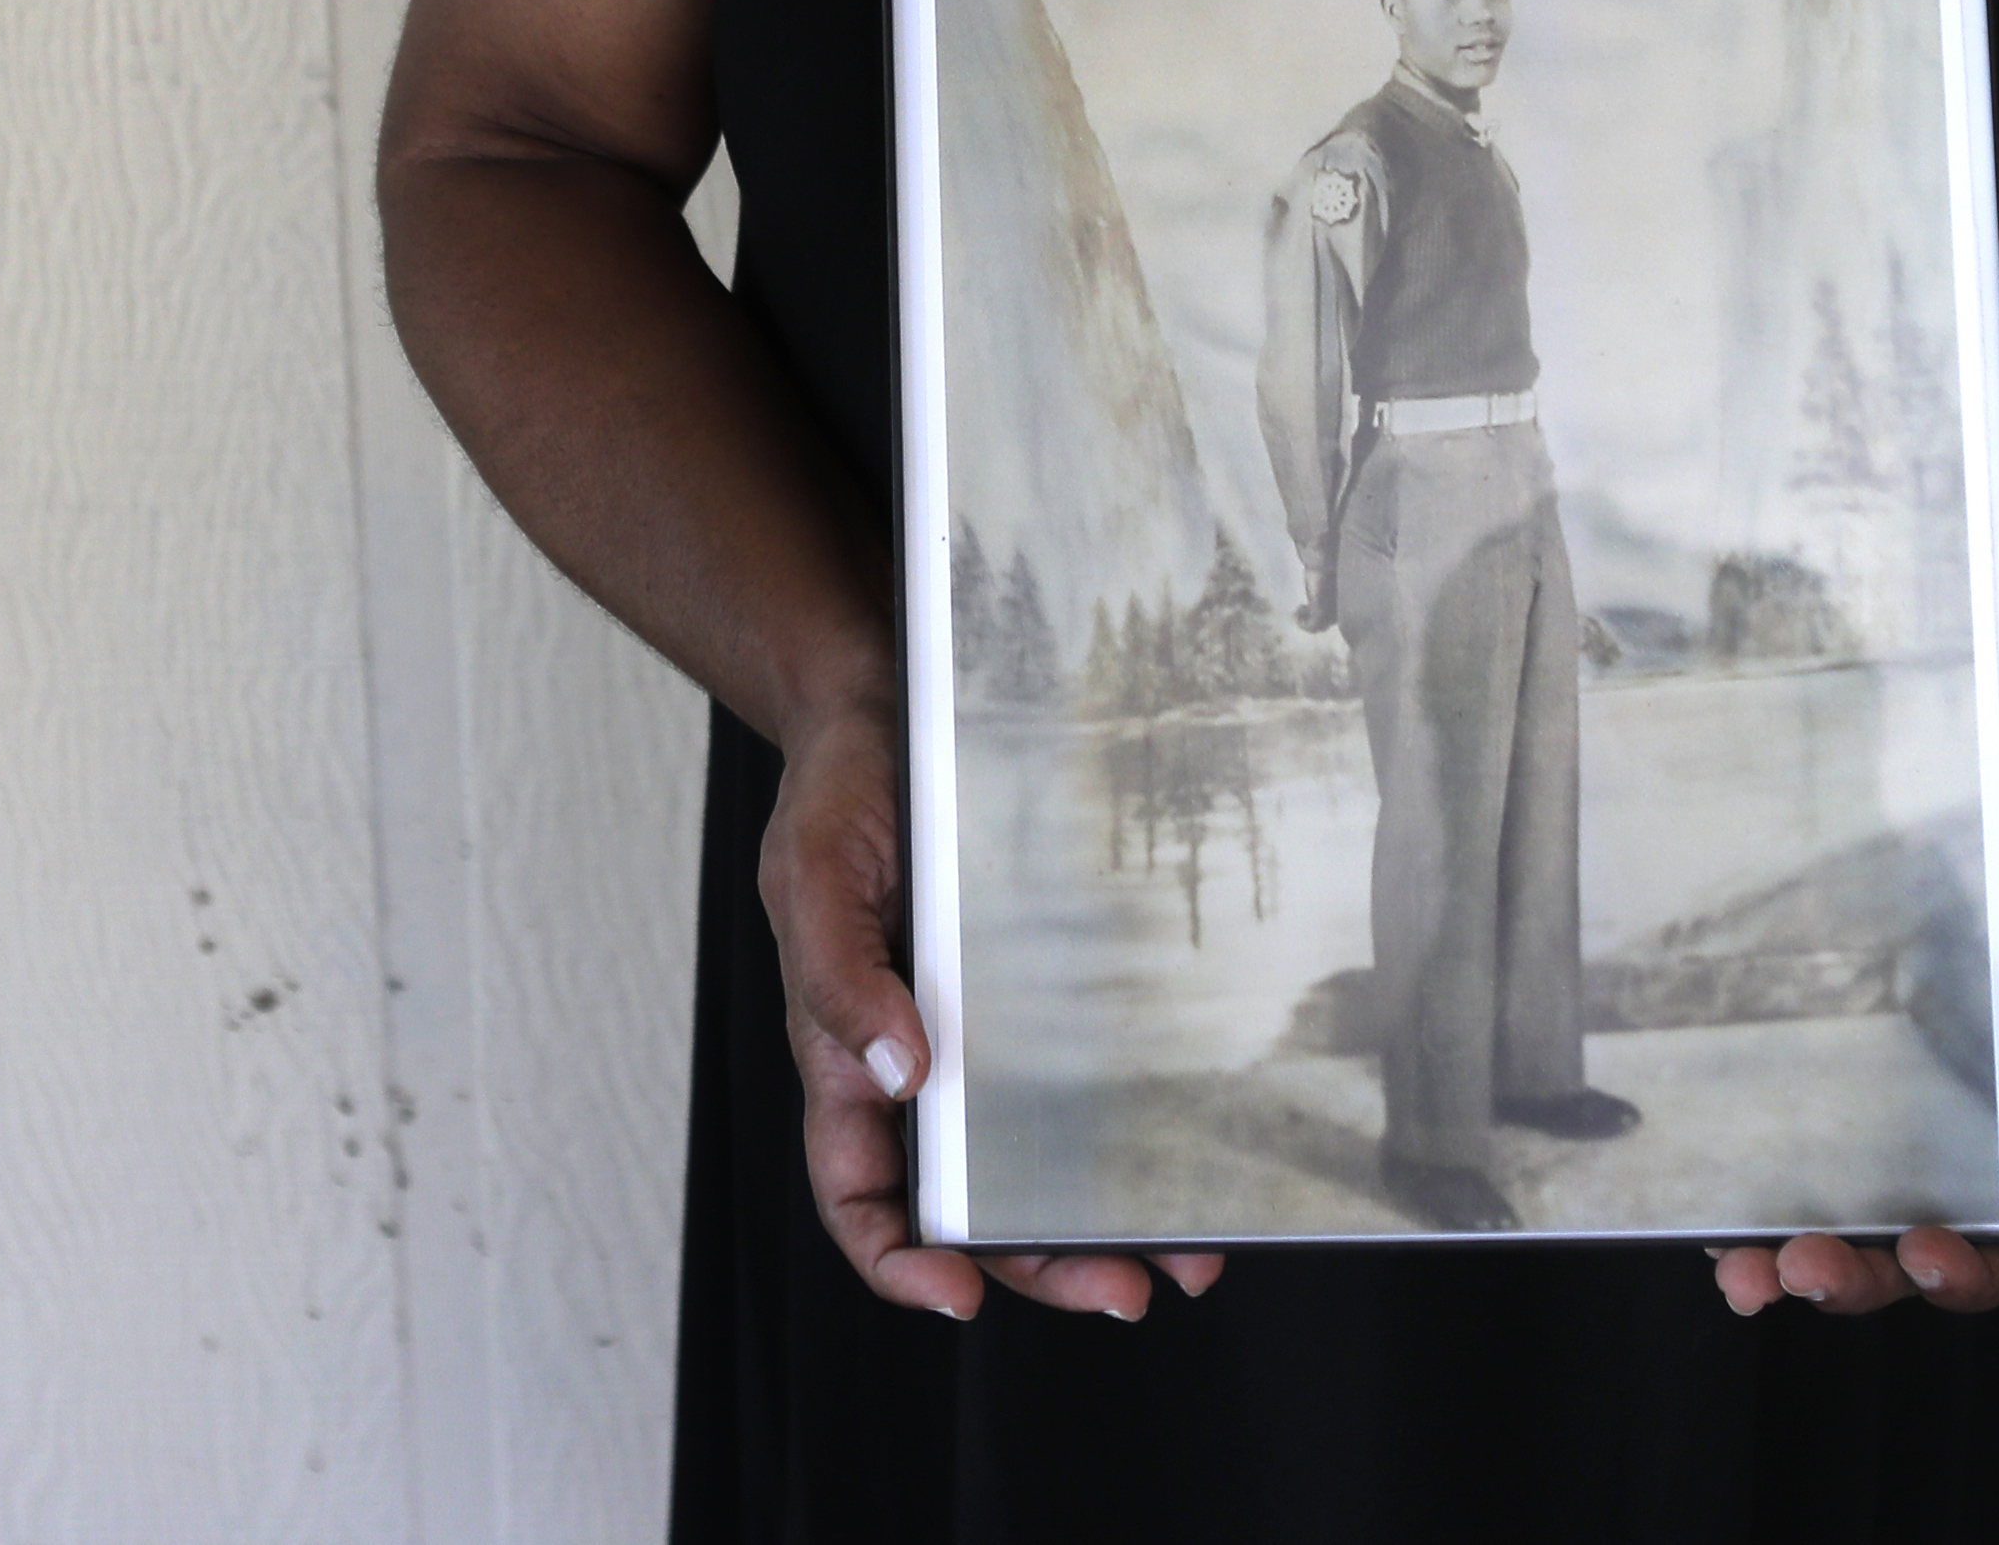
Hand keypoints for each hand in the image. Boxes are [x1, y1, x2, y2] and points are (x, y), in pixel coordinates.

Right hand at [759, 681, 1225, 1322]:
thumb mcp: (813, 873)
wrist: (891, 704)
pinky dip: (1132, 1129)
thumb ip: (838, 973)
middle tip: (1123, 1291)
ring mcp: (986, 1032)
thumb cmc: (836, 791)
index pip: (858, 1191)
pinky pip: (1086, 1079)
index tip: (959, 1293)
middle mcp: (919, 1062)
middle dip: (1040, 1264)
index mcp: (844, 1056)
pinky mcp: (1045, 989)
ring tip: (1182, 1254)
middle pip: (970, 1203)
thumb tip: (895, 1067)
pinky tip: (1185, 1147)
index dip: (899, 1258)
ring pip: (1039, 1161)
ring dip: (1104, 1220)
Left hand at [1703, 759, 1998, 1319]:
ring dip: (1782, 1255)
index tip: (1928, 1255)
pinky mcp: (1818, 1056)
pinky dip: (1741, 1188)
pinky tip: (1705, 1202)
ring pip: (1833, 1214)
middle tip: (1802, 1270)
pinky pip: (1777, 1140)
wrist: (1988, 779)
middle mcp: (1950, 1136)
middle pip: (1905, 1250)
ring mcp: (1878, 1104)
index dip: (1972, 1273)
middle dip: (1855, 1280)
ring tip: (1742, 1266)